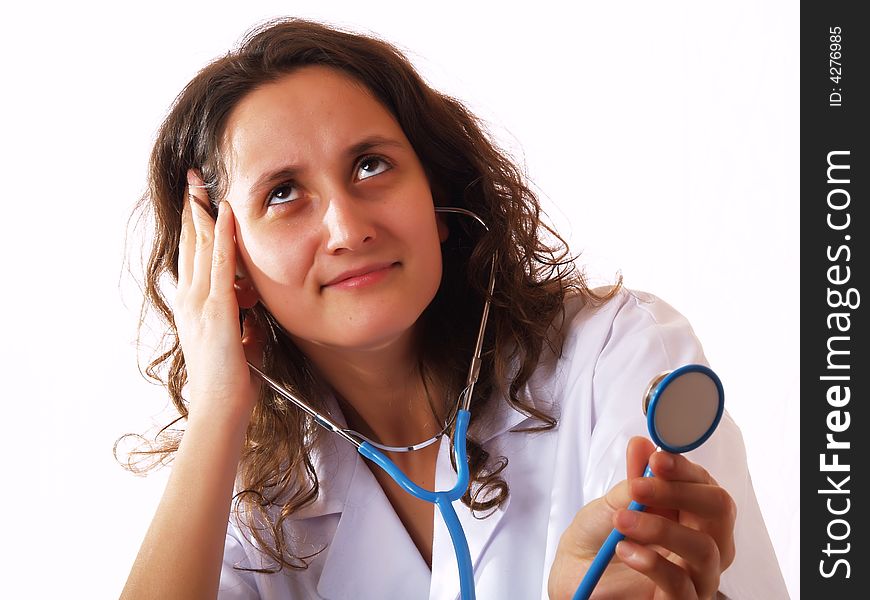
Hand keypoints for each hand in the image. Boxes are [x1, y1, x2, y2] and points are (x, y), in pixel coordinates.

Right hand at [175, 170, 262, 425]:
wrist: (220, 407)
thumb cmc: (231, 379)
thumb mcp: (237, 341)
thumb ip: (241, 322)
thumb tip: (252, 312)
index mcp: (194, 306)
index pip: (194, 256)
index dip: (195, 225)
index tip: (197, 199)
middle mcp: (191, 300)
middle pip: (191, 243)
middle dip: (192, 208)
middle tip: (193, 178)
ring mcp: (201, 304)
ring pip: (202, 248)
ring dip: (203, 213)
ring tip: (203, 184)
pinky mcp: (217, 311)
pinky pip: (221, 265)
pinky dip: (224, 236)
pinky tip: (226, 213)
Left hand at [548, 436, 735, 598]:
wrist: (572, 576)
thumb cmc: (598, 540)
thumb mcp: (612, 503)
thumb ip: (634, 478)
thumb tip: (642, 444)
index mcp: (689, 515)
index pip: (707, 486)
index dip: (685, 469)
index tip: (657, 459)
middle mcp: (702, 544)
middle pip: (720, 510)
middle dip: (680, 491)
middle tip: (640, 487)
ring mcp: (697, 577)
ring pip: (704, 548)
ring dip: (660, 528)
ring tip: (623, 520)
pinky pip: (682, 584)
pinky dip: (652, 563)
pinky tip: (625, 550)